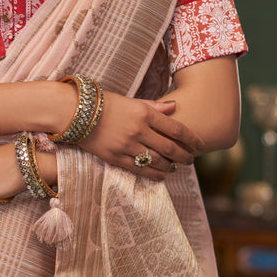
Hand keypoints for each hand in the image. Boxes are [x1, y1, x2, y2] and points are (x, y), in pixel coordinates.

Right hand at [80, 92, 203, 181]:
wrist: (75, 112)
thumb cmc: (104, 103)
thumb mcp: (131, 100)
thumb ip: (154, 106)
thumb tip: (175, 107)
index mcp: (144, 113)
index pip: (176, 129)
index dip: (192, 139)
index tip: (200, 145)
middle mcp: (138, 130)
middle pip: (170, 148)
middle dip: (184, 156)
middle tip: (190, 160)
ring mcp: (126, 145)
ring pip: (157, 161)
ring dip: (170, 166)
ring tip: (175, 167)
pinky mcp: (115, 157)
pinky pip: (140, 169)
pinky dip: (154, 174)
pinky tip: (161, 175)